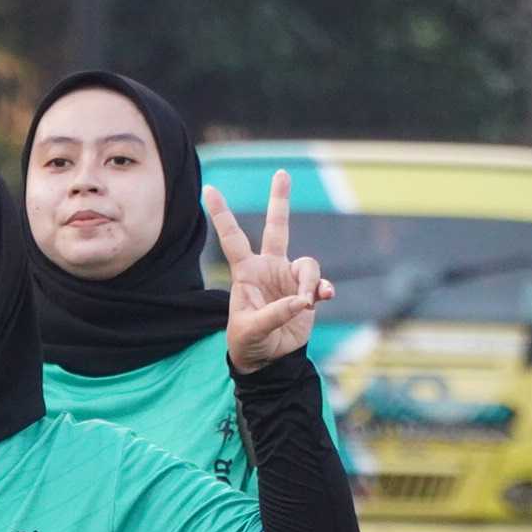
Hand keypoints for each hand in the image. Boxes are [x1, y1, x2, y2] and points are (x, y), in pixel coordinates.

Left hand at [212, 173, 336, 373]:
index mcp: (246, 272)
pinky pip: (319, 283)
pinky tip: (321, 299)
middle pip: (278, 228)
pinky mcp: (307, 292)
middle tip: (282, 173)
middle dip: (280, 201)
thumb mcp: (251, 330)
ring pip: (308, 264)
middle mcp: (268, 268)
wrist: (268, 359)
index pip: (232, 238)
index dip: (222, 214)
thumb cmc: (248, 342)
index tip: (209, 188)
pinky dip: (322, 290)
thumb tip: (302, 301)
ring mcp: (289, 278)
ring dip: (309, 283)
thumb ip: (275, 314)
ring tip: (305, 304)